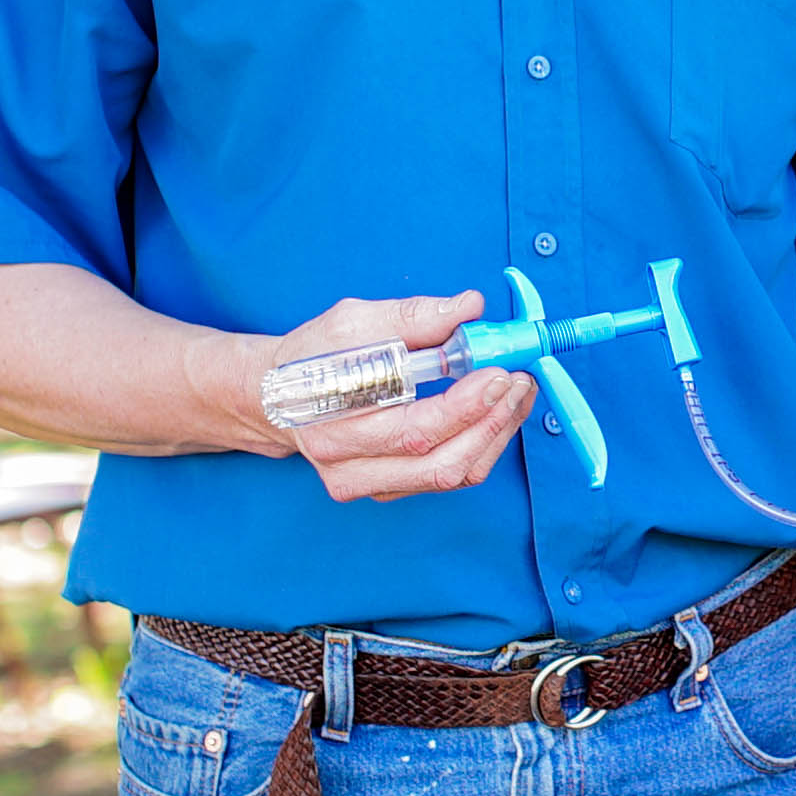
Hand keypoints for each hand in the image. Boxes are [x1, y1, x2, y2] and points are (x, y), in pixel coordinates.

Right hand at [245, 291, 537, 500]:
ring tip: (517, 393)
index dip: (465, 405)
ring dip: (496, 435)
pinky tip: (496, 413)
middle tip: (520, 379)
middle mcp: (347, 466)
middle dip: (492, 421)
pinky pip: (448, 477)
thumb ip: (412, 316)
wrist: (276, 397)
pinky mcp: (386, 489)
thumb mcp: (351, 322)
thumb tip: (468, 307)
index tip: (499, 372)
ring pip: (451, 475)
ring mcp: (368, 484)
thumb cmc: (312, 356)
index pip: (413, 429)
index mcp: (333, 423)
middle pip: (439, 462)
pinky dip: (482, 445)